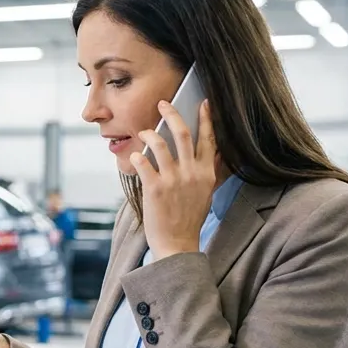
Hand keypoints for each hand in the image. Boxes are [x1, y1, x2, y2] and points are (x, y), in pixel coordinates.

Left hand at [131, 99, 218, 259]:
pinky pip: (143, 163)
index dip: (205, 119)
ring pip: (160, 145)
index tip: (203, 103)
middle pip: (183, 134)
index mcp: (206, 173)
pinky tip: (133, 156)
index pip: (208, 139)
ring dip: (149, 134)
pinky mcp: (155, 189)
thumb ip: (207, 172)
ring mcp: (173, 180)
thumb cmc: (189, 219)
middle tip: (163, 103)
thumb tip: (213, 153)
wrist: (178, 244)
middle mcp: (191, 173)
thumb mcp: (206, 193)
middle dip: (172, 114)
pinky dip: (136, 156)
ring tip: (143, 133)